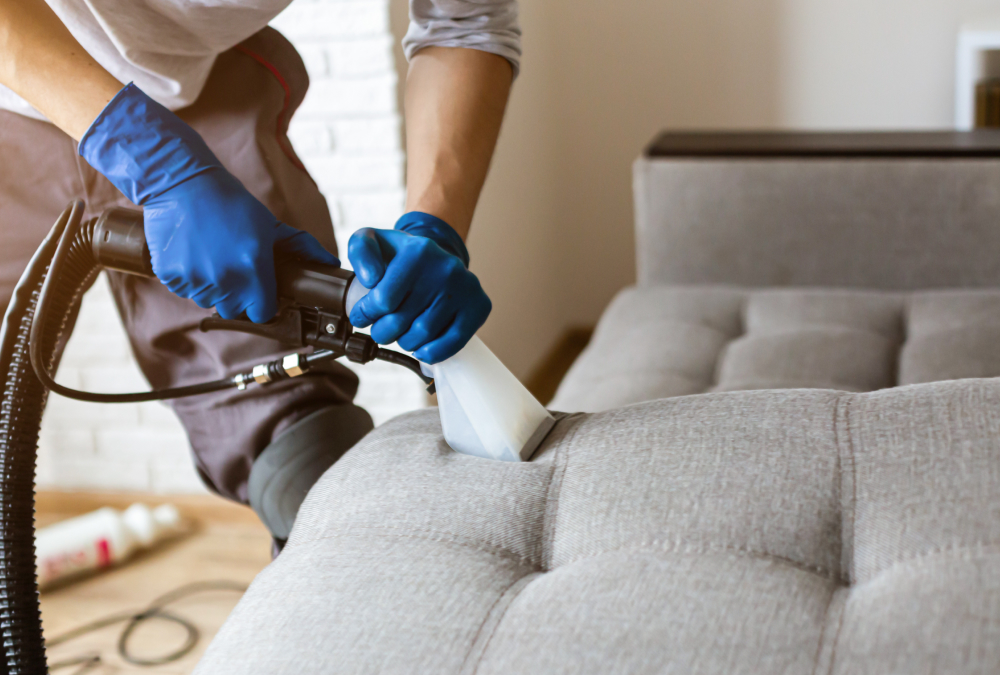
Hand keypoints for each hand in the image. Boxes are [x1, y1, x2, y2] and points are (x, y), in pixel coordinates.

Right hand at [79, 84, 337, 321]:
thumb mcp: (270, 224)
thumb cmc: (231, 203)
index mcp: (253, 267)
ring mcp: (196, 279)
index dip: (262, 304)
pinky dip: (187, 277)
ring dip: (211, 286)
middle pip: (233, 310)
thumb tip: (332, 263)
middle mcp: (226, 278)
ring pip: (207, 300)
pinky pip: (183, 290)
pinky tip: (192, 253)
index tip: (259, 293)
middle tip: (232, 268)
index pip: (261, 313)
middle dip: (236, 296)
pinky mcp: (171, 275)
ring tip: (210, 255)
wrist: (183, 184)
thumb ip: (301, 247)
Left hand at [347, 212, 490, 363]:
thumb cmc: (399, 257)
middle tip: (380, 330)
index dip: (365, 314)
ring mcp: (466, 288)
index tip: (361, 316)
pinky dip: (432, 352)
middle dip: (382, 331)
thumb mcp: (372, 241)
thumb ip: (360, 251)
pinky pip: (453, 342)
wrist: (434, 259)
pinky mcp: (478, 306)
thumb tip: (371, 279)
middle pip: (401, 321)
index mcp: (418, 251)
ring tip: (400, 334)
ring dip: (404, 342)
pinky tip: (421, 348)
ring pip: (423, 335)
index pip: (383, 300)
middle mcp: (445, 268)